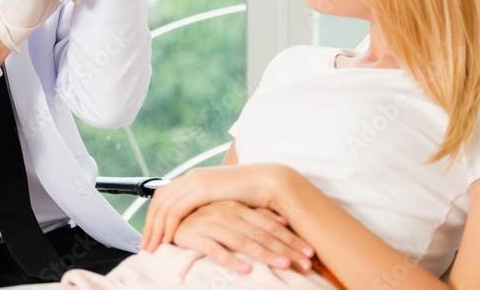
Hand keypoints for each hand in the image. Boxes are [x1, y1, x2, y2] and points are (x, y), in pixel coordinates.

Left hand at [141, 164, 295, 252]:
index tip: (150, 233)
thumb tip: (199, 218)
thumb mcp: (221, 200)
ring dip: (155, 228)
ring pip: (163, 206)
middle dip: (149, 223)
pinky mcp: (201, 189)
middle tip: (145, 244)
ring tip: (152, 247)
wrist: (267, 181)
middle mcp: (191, 176)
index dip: (154, 215)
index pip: (164, 195)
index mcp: (194, 177)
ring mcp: (195, 181)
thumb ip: (208, 205)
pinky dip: (168, 225)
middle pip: (159, 200)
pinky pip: (176, 210)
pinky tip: (166, 240)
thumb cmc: (249, 194)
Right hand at [172, 201, 314, 274]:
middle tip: (304, 264)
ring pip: (243, 241)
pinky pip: (216, 250)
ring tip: (282, 266)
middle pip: (261, 234)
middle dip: (285, 250)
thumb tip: (283, 221)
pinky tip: (245, 270)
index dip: (291, 239)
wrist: (170, 219)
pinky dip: (231, 260)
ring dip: (264, 254)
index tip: (309, 254)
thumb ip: (254, 215)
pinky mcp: (195, 236)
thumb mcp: (231, 213)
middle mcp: (226, 213)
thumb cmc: (205, 218)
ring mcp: (211, 224)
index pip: (270, 225)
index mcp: (237, 208)